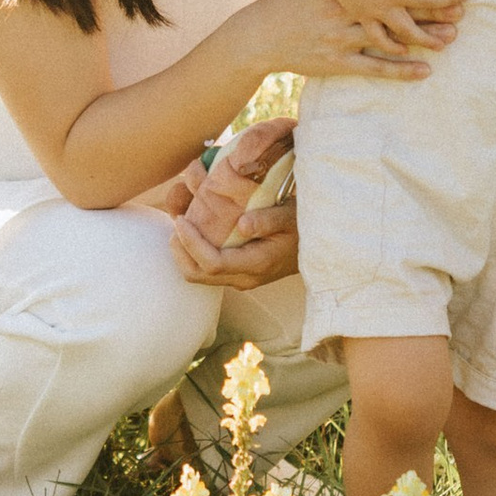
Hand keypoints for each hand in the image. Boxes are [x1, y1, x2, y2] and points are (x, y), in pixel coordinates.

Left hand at [168, 119, 299, 283]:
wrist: (319, 247)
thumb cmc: (304, 226)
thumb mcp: (291, 215)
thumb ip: (269, 220)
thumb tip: (242, 225)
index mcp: (256, 264)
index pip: (212, 263)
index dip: (191, 244)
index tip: (180, 220)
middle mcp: (245, 278)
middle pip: (197, 275)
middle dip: (179, 251)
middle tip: (175, 223)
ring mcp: (241, 279)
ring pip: (199, 276)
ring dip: (184, 253)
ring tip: (180, 226)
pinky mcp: (239, 274)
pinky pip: (208, 270)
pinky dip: (195, 253)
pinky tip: (195, 232)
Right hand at [265, 0, 444, 85]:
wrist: (264, 30)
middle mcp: (357, 6)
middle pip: (407, 4)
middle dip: (438, 4)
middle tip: (464, 4)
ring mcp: (349, 35)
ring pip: (397, 35)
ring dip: (425, 37)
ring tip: (451, 38)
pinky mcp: (341, 60)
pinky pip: (377, 66)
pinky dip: (402, 69)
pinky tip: (425, 70)